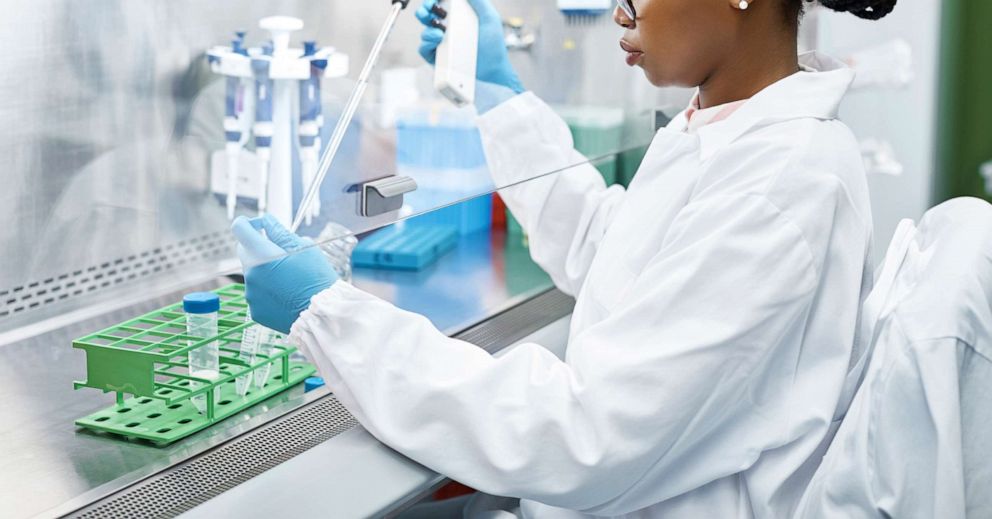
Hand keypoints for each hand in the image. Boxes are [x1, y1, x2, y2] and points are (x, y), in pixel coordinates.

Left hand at [232, 215, 338, 333]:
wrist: (322, 315)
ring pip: (252, 274)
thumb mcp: (304, 248)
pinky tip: (286, 295)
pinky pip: (257, 294)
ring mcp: (251, 294)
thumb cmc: (317, 279)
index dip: (249, 223)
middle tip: (282, 254)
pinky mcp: (255, 310)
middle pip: (244, 251)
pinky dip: (268, 291)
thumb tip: (267, 222)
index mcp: (262, 255)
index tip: (262, 226)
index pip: (240, 228)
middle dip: (259, 247)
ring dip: (265, 271)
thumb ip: (280, 233)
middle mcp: (250, 275)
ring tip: (289, 280)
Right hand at [416, 0, 524, 93]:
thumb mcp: (489, 18)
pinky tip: (437, 40)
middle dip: (424, 10)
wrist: (492, 72)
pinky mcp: (438, 59)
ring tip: (439, 32)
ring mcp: (442, 45)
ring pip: (425, 32)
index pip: (440, 6)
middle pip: (427, 16)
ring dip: (428, 28)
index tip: (434, 1)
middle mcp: (448, 31)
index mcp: (458, 19)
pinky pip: (424, 49)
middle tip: (428, 11)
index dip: (433, 2)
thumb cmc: (493, 48)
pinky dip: (426, 43)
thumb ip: (478, 2)